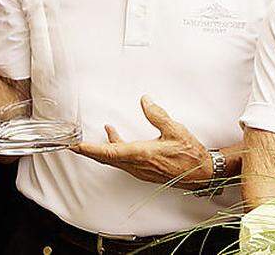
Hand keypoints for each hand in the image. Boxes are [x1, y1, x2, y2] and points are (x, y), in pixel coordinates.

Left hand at [72, 96, 211, 187]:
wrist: (201, 173)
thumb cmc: (190, 154)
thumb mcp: (174, 129)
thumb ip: (157, 114)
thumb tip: (144, 100)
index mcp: (141, 154)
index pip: (109, 152)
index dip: (90, 148)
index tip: (76, 145)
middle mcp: (137, 165)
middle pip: (106, 158)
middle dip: (88, 151)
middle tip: (73, 145)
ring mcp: (140, 170)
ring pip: (114, 160)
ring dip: (103, 149)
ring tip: (99, 134)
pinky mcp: (144, 171)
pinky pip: (123, 161)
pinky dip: (115, 150)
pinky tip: (118, 138)